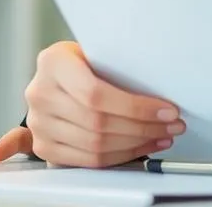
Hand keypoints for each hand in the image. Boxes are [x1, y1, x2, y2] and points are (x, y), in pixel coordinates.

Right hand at [0, 41, 185, 166]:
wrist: (53, 78)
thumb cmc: (82, 61)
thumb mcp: (95, 51)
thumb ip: (117, 66)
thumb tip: (162, 86)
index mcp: (53, 63)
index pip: (95, 93)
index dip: (135, 107)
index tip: (166, 110)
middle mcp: (40, 93)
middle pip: (98, 122)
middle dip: (143, 127)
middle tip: (171, 125)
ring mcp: (39, 123)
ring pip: (95, 145)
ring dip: (137, 144)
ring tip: (162, 135)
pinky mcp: (44, 147)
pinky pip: (88, 161)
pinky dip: (120, 156)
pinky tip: (142, 147)